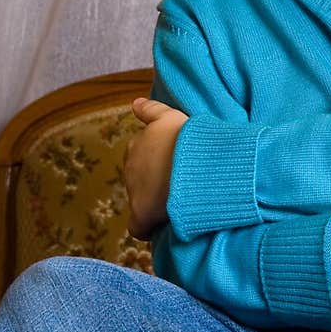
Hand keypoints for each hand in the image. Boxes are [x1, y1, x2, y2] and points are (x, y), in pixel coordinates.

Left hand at [124, 97, 188, 238]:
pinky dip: (148, 227)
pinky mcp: (141, 213)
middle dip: (157, 182)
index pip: (143, 156)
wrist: (198, 165)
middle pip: (142, 177)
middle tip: (182, 186)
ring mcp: (134, 189)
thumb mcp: (173, 116)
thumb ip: (152, 110)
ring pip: (141, 199)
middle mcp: (132, 165)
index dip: (160, 163)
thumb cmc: (190, 140)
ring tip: (179, 204)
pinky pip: (139, 226)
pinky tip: (161, 227)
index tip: (177, 167)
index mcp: (138, 144)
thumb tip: (134, 104)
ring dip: (156, 203)